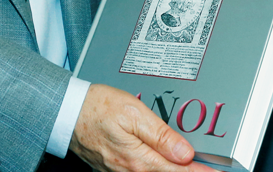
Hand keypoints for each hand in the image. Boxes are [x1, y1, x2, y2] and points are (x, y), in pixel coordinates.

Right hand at [70, 84, 213, 171]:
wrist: (66, 112)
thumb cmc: (96, 107)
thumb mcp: (133, 112)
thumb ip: (160, 134)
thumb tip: (184, 153)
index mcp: (137, 158)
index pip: (176, 171)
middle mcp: (129, 171)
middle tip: (206, 169)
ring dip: (172, 171)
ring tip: (190, 166)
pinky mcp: (113, 170)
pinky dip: (155, 170)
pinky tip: (163, 164)